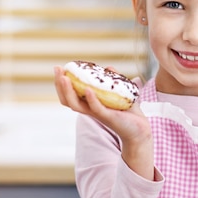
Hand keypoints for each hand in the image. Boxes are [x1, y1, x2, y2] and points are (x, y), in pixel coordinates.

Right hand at [53, 65, 154, 179]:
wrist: (140, 129)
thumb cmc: (128, 113)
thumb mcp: (119, 93)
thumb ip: (113, 81)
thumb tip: (108, 67)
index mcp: (89, 104)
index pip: (69, 95)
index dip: (61, 83)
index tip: (60, 69)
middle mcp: (90, 110)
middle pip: (67, 100)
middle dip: (59, 85)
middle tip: (58, 70)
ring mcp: (98, 114)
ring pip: (76, 105)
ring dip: (69, 91)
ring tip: (65, 78)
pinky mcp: (108, 117)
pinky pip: (96, 108)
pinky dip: (91, 99)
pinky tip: (88, 89)